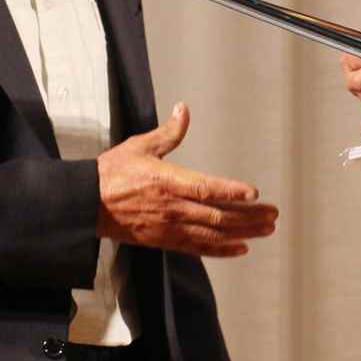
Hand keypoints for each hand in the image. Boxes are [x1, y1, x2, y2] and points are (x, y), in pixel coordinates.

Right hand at [97, 103, 277, 256]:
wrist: (87, 204)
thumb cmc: (113, 173)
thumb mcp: (140, 146)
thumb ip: (168, 132)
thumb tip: (184, 109)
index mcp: (168, 182)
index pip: (207, 188)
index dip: (232, 191)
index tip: (255, 193)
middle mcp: (173, 208)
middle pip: (219, 216)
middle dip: (250, 217)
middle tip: (273, 214)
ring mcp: (170, 228)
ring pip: (214, 235)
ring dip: (244, 233)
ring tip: (266, 230)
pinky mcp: (165, 241)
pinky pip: (198, 249)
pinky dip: (222, 250)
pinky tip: (241, 248)